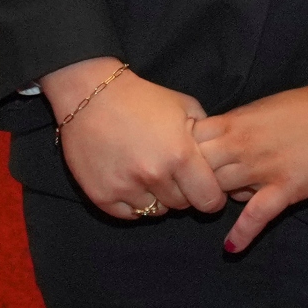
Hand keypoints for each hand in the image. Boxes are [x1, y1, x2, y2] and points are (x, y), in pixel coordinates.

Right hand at [43, 56, 220, 219]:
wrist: (89, 94)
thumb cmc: (141, 98)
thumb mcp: (185, 107)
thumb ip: (206, 137)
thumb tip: (218, 161)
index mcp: (181, 155)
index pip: (210, 200)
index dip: (211, 196)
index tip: (204, 188)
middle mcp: (154, 175)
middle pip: (182, 206)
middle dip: (182, 192)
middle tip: (172, 174)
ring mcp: (125, 187)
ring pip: (155, 211)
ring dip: (157, 197)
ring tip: (149, 175)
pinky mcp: (101, 194)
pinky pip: (128, 213)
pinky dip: (133, 202)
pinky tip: (130, 182)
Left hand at [197, 77, 307, 252]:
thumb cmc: (307, 106)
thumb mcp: (260, 109)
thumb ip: (234, 128)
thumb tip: (216, 146)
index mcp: (232, 122)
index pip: (187, 142)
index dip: (181, 154)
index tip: (180, 163)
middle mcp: (241, 146)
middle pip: (197, 170)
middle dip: (192, 181)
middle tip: (191, 191)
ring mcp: (263, 168)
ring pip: (221, 191)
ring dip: (215, 200)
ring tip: (209, 209)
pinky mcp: (287, 188)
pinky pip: (257, 214)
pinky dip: (243, 233)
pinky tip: (231, 247)